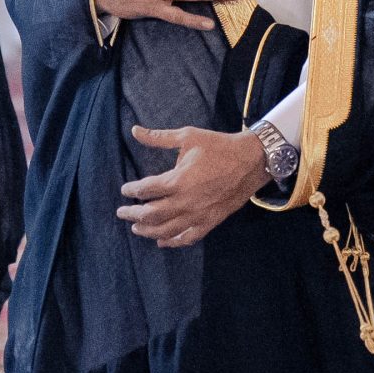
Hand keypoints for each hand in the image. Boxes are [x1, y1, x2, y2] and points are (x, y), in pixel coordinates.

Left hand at [117, 123, 269, 246]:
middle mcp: (186, 201)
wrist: (251, 161)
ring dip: (148, 230)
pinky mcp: (211, 221)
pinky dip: (173, 241)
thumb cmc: (218, 146)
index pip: (146, 190)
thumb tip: (134, 131)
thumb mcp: (188, 136)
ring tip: (136, 228)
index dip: (132, 191)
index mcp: (178, 180)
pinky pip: (188, 237)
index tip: (125, 190)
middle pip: (151, 214)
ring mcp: (198, 214)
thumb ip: (159, 138)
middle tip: (122, 213)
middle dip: (133, 215)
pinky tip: (162, 241)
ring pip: (166, 230)